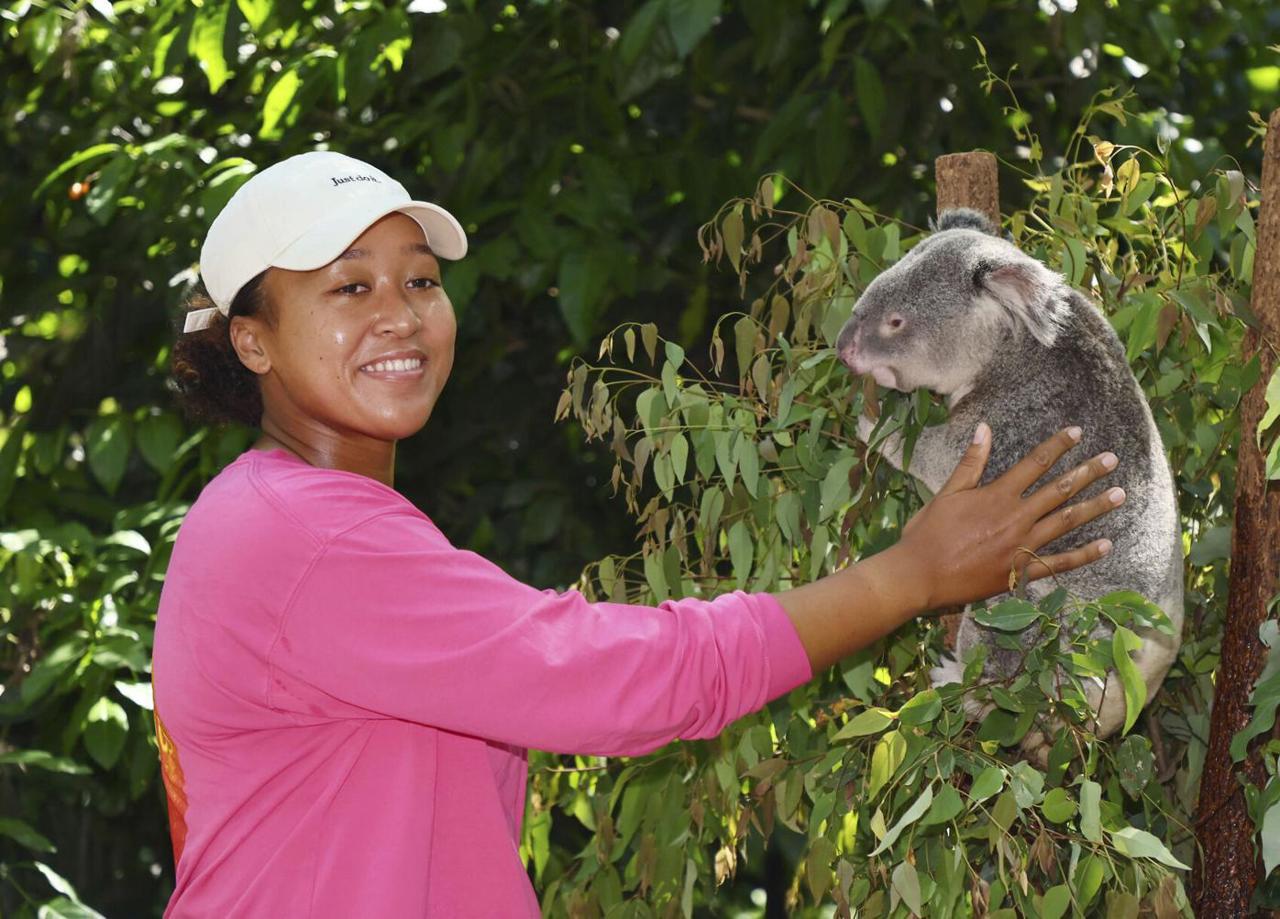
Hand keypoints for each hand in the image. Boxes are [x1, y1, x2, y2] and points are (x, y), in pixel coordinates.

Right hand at [893, 422, 1121, 610]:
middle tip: (1112, 459)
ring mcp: (1022, 546)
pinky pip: (1060, 563)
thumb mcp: (946, 493)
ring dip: (1095, 507)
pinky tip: (1106, 545)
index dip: (1057, 446)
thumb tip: (984, 428)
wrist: (920, 575)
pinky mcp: (1021, 571)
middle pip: (1059, 490)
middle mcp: (1016, 518)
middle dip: (1087, 472)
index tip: (1077, 433)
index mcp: (997, 495)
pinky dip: (1084, 555)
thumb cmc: (927, 533)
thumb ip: (971, 462)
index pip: (1035, 463)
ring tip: (1120, 494)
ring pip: (1066, 522)